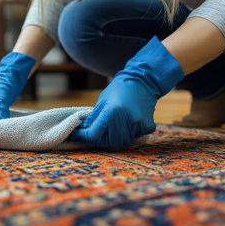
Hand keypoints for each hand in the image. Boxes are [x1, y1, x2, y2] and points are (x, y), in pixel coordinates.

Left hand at [69, 37, 183, 150]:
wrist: (143, 81)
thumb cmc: (120, 89)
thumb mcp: (102, 101)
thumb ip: (94, 118)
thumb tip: (84, 131)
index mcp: (112, 111)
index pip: (93, 134)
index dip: (83, 136)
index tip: (78, 134)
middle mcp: (126, 120)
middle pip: (107, 143)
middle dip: (98, 141)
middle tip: (93, 136)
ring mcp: (138, 124)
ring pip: (121, 143)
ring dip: (112, 141)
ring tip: (109, 132)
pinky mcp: (147, 127)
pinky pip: (133, 139)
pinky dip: (126, 136)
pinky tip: (124, 127)